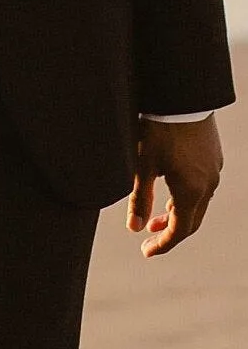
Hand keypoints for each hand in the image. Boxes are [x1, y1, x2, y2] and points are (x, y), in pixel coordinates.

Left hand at [128, 113, 222, 256]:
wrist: (181, 96)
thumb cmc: (158, 129)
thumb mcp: (142, 166)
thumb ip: (139, 199)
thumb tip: (134, 228)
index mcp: (191, 190)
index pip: (180, 230)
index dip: (163, 244)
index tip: (147, 252)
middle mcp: (208, 183)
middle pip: (192, 220)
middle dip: (170, 232)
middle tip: (149, 237)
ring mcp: (214, 169)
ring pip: (198, 202)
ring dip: (178, 213)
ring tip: (158, 216)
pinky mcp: (213, 156)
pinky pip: (203, 185)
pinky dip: (187, 196)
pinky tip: (171, 188)